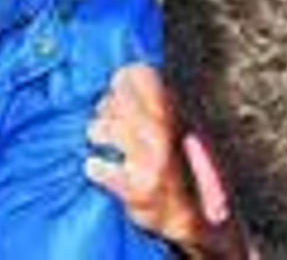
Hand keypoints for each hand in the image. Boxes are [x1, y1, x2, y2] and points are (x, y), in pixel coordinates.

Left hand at [85, 65, 240, 254]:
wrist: (190, 212)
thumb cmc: (176, 161)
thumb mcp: (173, 120)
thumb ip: (151, 96)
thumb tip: (119, 76)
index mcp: (174, 107)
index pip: (135, 73)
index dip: (120, 84)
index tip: (120, 96)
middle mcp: (164, 129)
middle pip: (111, 99)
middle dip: (106, 109)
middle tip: (112, 121)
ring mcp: (152, 159)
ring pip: (99, 129)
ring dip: (98, 134)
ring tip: (105, 142)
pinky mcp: (140, 188)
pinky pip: (99, 168)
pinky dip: (96, 168)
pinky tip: (99, 167)